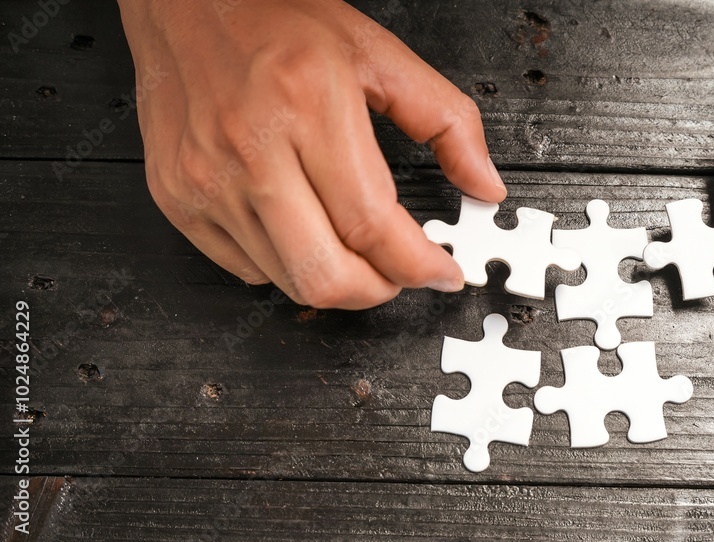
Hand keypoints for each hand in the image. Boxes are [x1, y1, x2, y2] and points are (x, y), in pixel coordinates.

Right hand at [117, 0, 505, 308]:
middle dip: (379, 291)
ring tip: (358, 251)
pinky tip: (306, 234)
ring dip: (338, 282)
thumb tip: (485, 183)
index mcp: (307, 105)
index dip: (419, 265)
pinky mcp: (178, 199)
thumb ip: (445, 119)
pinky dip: (288, 267)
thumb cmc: (274, 17)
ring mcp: (206, 180)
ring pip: (288, 281)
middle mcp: (250, 148)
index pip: (372, 223)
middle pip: (326, 274)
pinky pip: (245, 269)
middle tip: (401, 274)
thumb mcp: (375, 52)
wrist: (182, 1)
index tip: (442, 272)